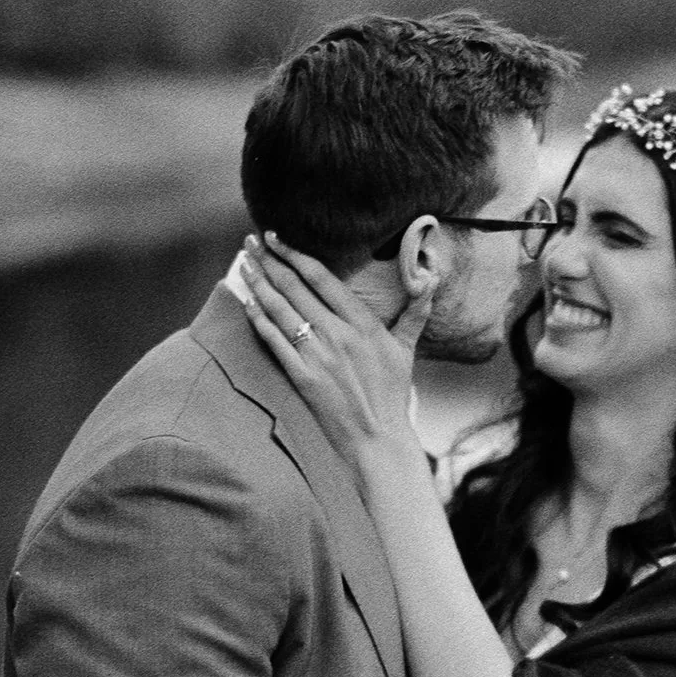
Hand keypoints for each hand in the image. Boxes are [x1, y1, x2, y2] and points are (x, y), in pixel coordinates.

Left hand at [238, 233, 435, 474]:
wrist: (378, 438)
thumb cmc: (392, 396)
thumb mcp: (406, 351)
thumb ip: (415, 313)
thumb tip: (431, 281)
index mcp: (363, 324)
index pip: (322, 278)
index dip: (296, 254)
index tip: (278, 238)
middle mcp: (338, 335)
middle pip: (295, 288)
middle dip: (270, 261)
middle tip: (252, 242)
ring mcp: (318, 356)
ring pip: (280, 310)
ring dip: (259, 283)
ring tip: (244, 263)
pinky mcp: (302, 377)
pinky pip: (274, 341)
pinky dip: (258, 319)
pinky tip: (246, 302)